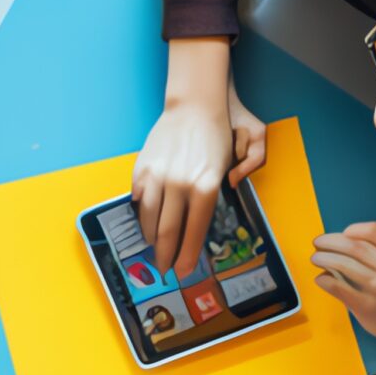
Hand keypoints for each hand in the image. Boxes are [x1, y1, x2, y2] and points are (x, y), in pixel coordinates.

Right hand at [134, 74, 266, 278]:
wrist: (194, 104)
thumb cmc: (217, 133)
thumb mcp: (237, 161)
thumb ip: (229, 189)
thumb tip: (207, 211)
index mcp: (206, 187)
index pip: (194, 231)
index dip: (187, 255)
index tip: (182, 270)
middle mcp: (181, 185)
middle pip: (169, 231)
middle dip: (165, 255)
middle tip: (164, 269)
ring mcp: (159, 177)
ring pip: (149, 218)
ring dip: (150, 237)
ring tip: (153, 246)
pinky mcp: (144, 169)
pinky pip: (138, 198)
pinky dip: (141, 211)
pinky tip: (145, 218)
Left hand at [312, 221, 375, 344]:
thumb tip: (339, 240)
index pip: (374, 231)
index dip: (352, 229)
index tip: (342, 233)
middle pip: (354, 246)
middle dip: (330, 241)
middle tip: (317, 243)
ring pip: (344, 264)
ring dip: (323, 258)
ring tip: (315, 258)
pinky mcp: (367, 307)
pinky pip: (338, 288)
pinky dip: (324, 280)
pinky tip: (321, 278)